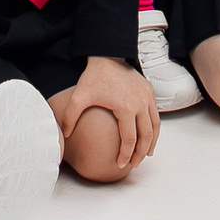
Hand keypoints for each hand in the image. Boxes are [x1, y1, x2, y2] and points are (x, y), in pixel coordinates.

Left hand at [57, 56, 157, 172]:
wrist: (107, 55)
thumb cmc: (94, 76)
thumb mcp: (79, 96)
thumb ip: (70, 117)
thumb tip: (64, 135)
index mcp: (125, 108)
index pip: (129, 139)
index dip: (126, 155)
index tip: (121, 164)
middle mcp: (140, 103)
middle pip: (146, 136)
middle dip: (140, 153)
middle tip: (134, 165)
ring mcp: (147, 97)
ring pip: (155, 126)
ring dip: (151, 142)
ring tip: (146, 154)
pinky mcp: (150, 91)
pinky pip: (155, 114)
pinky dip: (154, 128)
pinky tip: (149, 135)